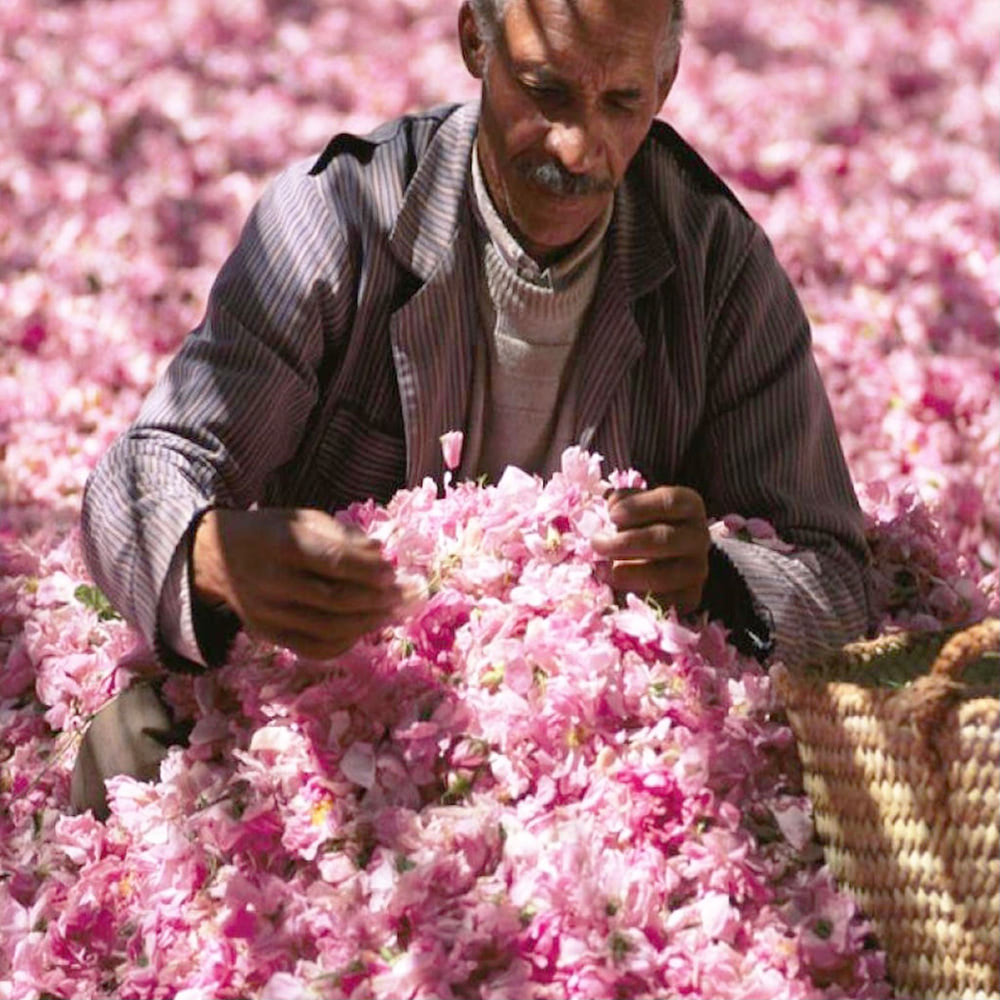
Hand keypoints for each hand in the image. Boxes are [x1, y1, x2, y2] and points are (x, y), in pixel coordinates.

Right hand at [192, 507, 410, 659]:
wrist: (217, 557)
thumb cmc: (272, 532)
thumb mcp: (302, 518)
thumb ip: (342, 535)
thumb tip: (380, 553)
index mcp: (281, 543)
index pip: (333, 561)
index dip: (368, 570)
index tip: (391, 572)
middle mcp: (271, 581)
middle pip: (334, 599)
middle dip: (375, 599)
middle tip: (402, 596)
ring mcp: (267, 613)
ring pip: (327, 628)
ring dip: (367, 623)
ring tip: (391, 613)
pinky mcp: (268, 634)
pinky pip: (313, 648)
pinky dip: (344, 643)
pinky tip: (364, 628)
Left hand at [591, 486, 709, 613]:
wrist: (657, 563)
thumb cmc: (640, 526)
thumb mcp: (634, 507)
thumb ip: (622, 502)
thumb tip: (611, 503)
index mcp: (689, 506)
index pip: (671, 502)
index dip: (639, 507)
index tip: (611, 514)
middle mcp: (699, 536)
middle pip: (665, 538)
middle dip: (625, 543)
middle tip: (597, 543)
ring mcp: (697, 569)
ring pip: (664, 575)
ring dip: (626, 573)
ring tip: (600, 569)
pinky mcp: (690, 597)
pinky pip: (663, 602)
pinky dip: (635, 597)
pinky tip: (614, 589)